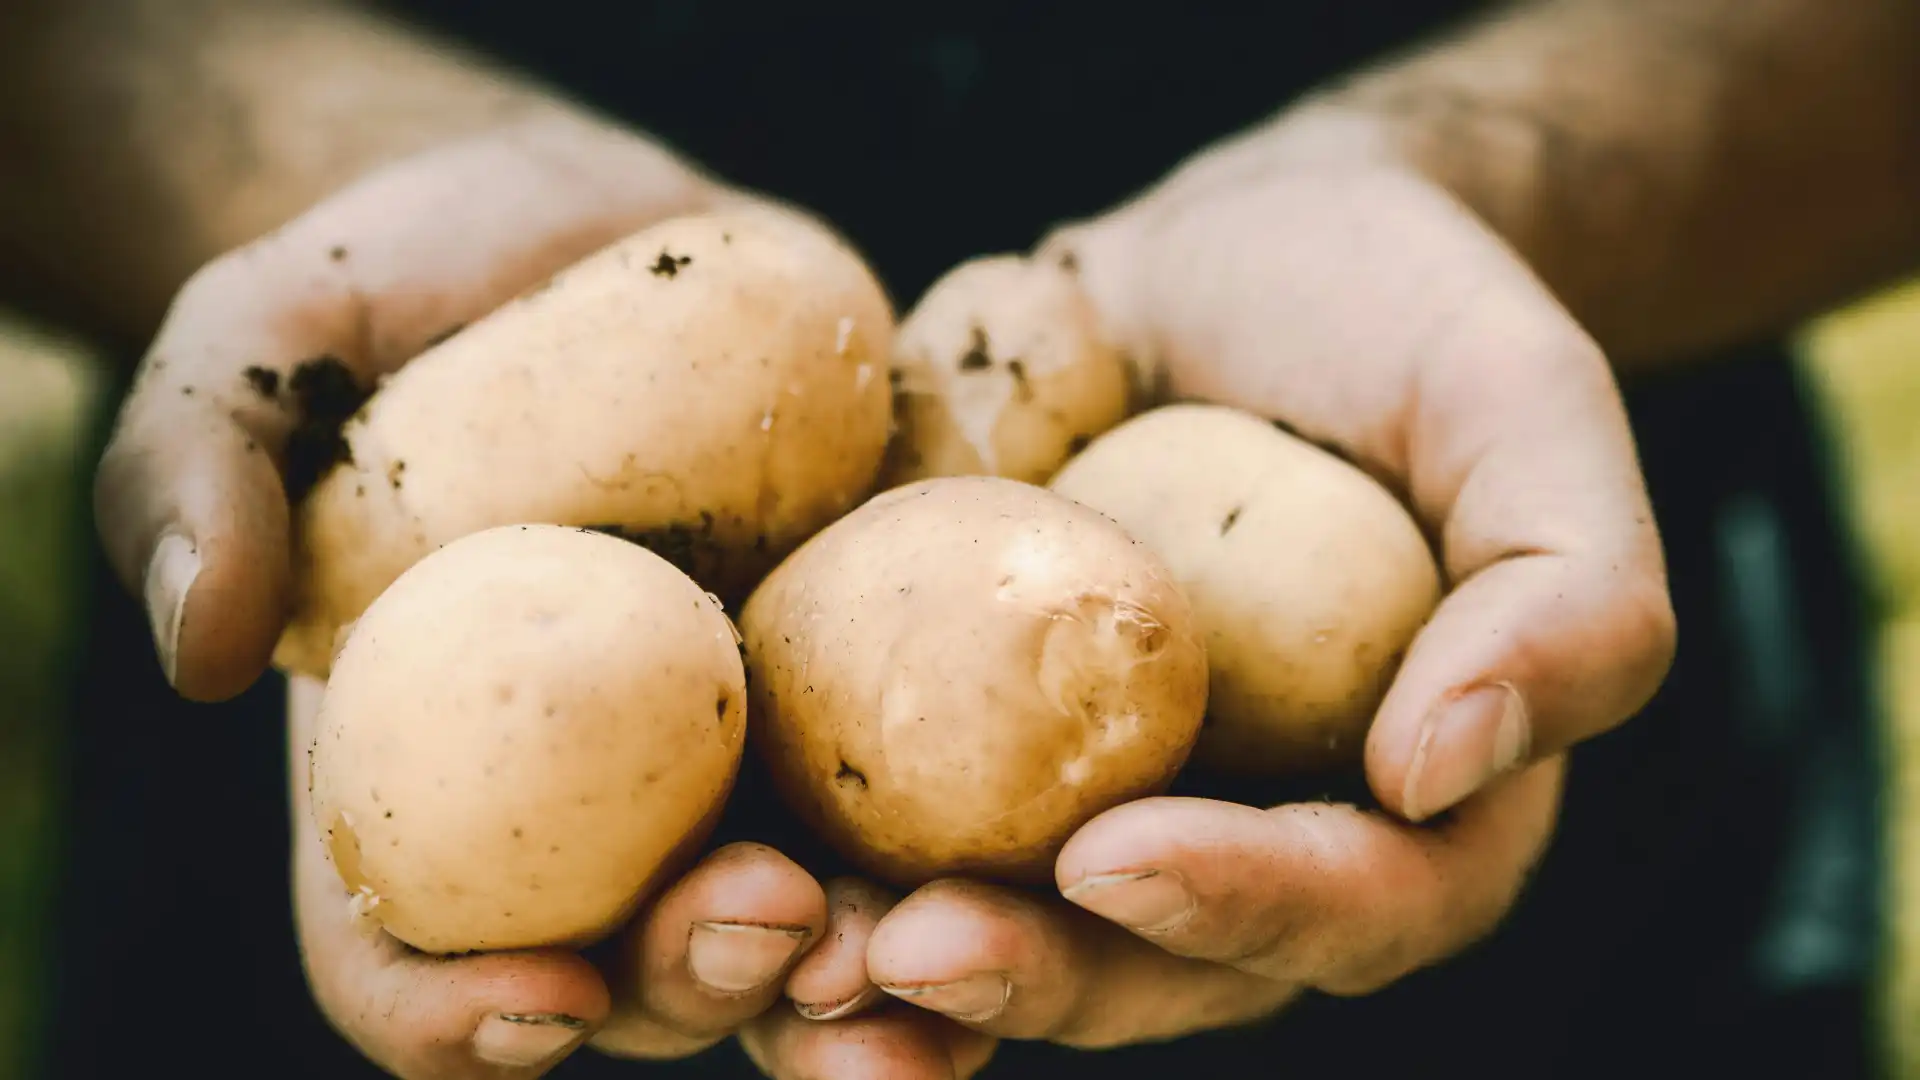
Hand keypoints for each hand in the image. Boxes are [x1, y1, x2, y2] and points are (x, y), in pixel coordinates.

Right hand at [95, 114, 989, 1077]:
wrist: (585, 227)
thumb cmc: (398, 295)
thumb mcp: (262, 344)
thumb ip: (195, 468)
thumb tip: (199, 645)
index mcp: (420, 782)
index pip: (403, 958)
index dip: (452, 1014)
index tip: (538, 997)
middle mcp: (588, 810)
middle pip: (633, 971)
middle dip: (702, 982)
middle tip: (771, 919)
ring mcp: (740, 756)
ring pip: (802, 922)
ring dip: (869, 964)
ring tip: (928, 927)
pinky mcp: (869, 678)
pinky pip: (931, 787)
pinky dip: (984, 832)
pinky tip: (1058, 824)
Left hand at [868, 114, 1673, 1044]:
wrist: (1233, 260)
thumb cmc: (1404, 324)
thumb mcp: (1528, 412)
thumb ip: (1569, 593)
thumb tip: (1447, 767)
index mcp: (1403, 809)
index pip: (1348, 906)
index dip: (1242, 907)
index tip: (1122, 858)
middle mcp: (1239, 838)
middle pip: (1149, 970)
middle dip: (1034, 977)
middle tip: (914, 950)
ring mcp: (1087, 802)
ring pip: (1000, 943)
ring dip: (888, 984)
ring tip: (793, 956)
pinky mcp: (958, 741)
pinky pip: (880, 835)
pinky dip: (801, 868)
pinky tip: (717, 869)